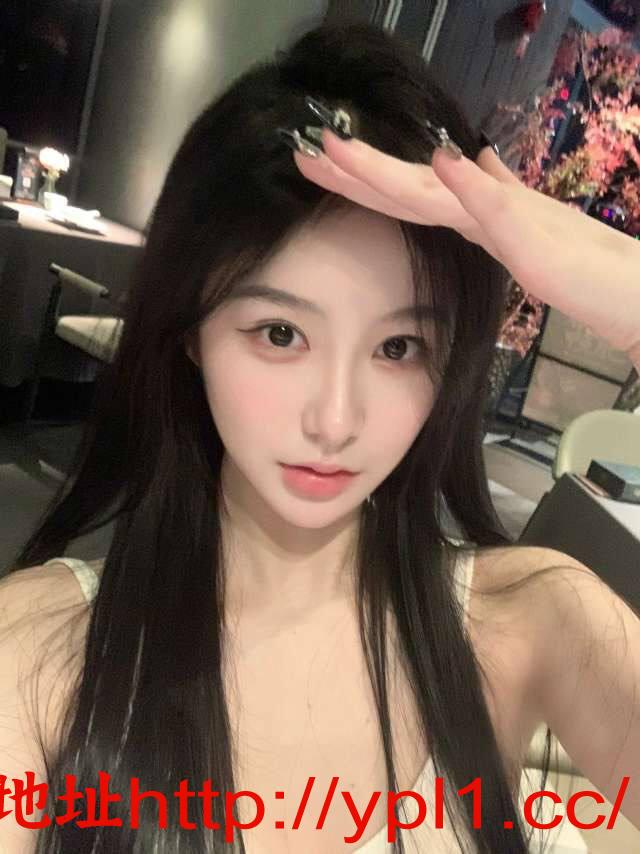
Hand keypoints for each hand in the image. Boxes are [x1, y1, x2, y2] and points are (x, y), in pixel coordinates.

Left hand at [292, 130, 639, 370]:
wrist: (626, 288)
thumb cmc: (579, 265)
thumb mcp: (523, 231)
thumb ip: (495, 196)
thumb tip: (468, 162)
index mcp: (472, 213)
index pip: (405, 193)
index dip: (361, 178)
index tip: (316, 165)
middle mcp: (481, 209)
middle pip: (406, 186)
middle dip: (354, 168)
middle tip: (306, 149)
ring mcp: (506, 218)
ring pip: (436, 189)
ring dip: (387, 168)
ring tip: (343, 147)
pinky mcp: (534, 236)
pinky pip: (499, 206)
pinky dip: (470, 182)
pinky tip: (445, 160)